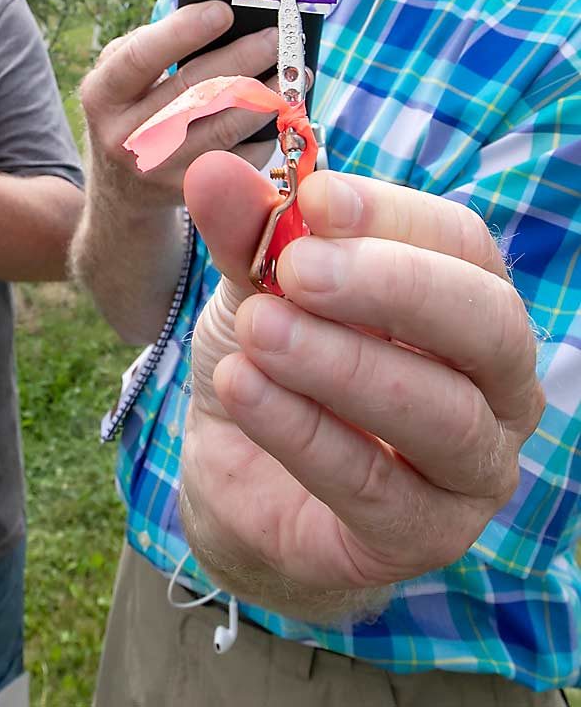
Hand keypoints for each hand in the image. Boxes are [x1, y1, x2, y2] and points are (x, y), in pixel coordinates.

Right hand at [77, 2, 280, 208]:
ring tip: (294, 73)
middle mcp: (125, 136)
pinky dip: (264, 134)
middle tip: (277, 38)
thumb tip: (215, 18)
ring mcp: (157, 169)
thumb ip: (152, 44)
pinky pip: (239, 159)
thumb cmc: (130, 111)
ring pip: (225, 128)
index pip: (141, 57)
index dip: (183, 32)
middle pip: (194, 91)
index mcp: (101, 95)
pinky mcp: (188, 191)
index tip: (223, 11)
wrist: (122, 189)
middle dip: (243, 59)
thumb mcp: (118, 76)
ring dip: (267, 97)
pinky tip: (277, 114)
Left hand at [179, 153, 544, 615]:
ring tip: (259, 330)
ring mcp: (471, 468)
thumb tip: (211, 171)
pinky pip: (374, 484)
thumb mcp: (254, 283)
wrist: (239, 475)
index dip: (390, 215)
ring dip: (341, 362)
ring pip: (441, 413)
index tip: (312, 199)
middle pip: (487, 324)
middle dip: (391, 286)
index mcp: (466, 298)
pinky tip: (243, 387)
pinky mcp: (422, 535)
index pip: (461, 243)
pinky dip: (303, 430)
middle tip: (298, 269)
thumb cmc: (274, 359)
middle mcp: (495, 382)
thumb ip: (245, 231)